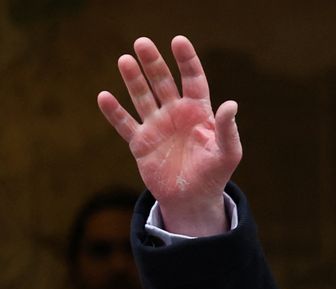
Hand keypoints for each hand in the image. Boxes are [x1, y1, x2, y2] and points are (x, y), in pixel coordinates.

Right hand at [97, 36, 240, 235]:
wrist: (193, 199)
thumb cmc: (214, 174)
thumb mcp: (227, 153)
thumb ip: (227, 129)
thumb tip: (231, 104)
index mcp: (199, 112)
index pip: (193, 80)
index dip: (186, 61)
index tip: (178, 41)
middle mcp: (176, 114)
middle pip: (163, 82)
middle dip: (153, 63)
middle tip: (142, 43)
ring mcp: (157, 126)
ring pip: (142, 97)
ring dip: (133, 80)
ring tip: (125, 60)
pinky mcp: (141, 143)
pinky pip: (125, 124)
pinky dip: (114, 112)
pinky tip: (104, 97)